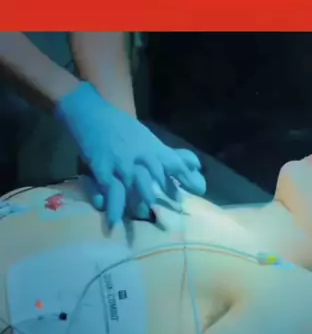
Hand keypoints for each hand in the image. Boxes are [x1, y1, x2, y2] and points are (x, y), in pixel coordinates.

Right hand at [56, 82, 205, 225]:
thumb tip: (197, 167)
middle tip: (169, 214)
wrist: (90, 113)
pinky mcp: (101, 169)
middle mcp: (140, 156)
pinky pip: (109, 190)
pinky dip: (111, 206)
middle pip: (155, 178)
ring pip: (133, 187)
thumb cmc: (121, 127)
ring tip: (142, 217)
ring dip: (138, 204)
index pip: (174, 163)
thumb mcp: (148, 139)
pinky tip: (113, 221)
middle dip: (162, 196)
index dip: (186, 177)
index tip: (198, 191)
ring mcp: (121, 163)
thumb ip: (170, 156)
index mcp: (152, 148)